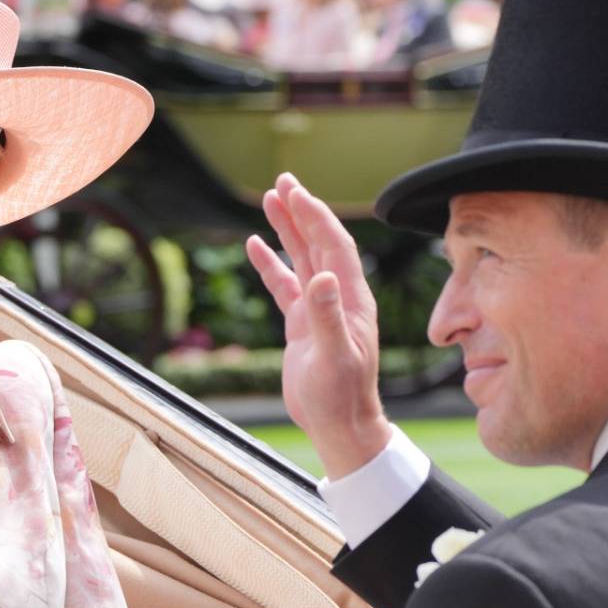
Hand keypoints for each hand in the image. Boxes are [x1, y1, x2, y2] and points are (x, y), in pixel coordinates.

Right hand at [245, 172, 394, 480]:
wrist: (340, 426)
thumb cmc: (341, 395)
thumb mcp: (334, 356)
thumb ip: (327, 317)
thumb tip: (320, 278)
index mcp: (352, 298)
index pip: (334, 246)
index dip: (316, 217)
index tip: (295, 193)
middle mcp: (338, 296)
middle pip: (319, 242)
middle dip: (302, 211)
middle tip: (282, 181)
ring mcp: (319, 309)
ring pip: (301, 258)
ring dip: (287, 229)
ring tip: (269, 200)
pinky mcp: (302, 325)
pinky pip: (285, 285)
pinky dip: (271, 264)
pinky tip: (255, 245)